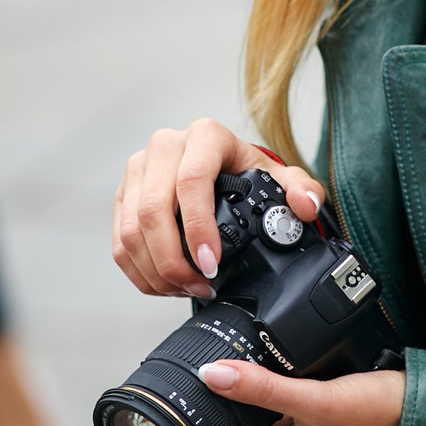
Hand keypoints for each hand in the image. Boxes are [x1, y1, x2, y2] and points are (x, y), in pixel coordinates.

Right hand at [112, 117, 327, 299]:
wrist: (223, 168)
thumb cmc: (250, 173)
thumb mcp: (280, 177)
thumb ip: (302, 189)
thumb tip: (305, 206)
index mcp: (205, 136)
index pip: (191, 181)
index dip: (197, 227)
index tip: (212, 264)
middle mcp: (165, 146)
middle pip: (153, 210)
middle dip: (174, 259)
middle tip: (200, 286)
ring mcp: (138, 170)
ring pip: (131, 230)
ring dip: (156, 270)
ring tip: (187, 289)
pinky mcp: (124, 195)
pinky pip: (120, 240)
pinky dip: (141, 271)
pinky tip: (167, 284)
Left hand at [200, 361, 404, 425]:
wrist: (421, 410)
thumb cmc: (374, 414)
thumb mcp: (314, 400)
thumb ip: (263, 388)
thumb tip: (212, 375)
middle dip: (197, 425)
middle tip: (171, 392)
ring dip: (225, 407)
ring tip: (201, 377)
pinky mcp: (308, 417)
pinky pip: (267, 409)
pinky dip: (252, 395)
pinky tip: (251, 370)